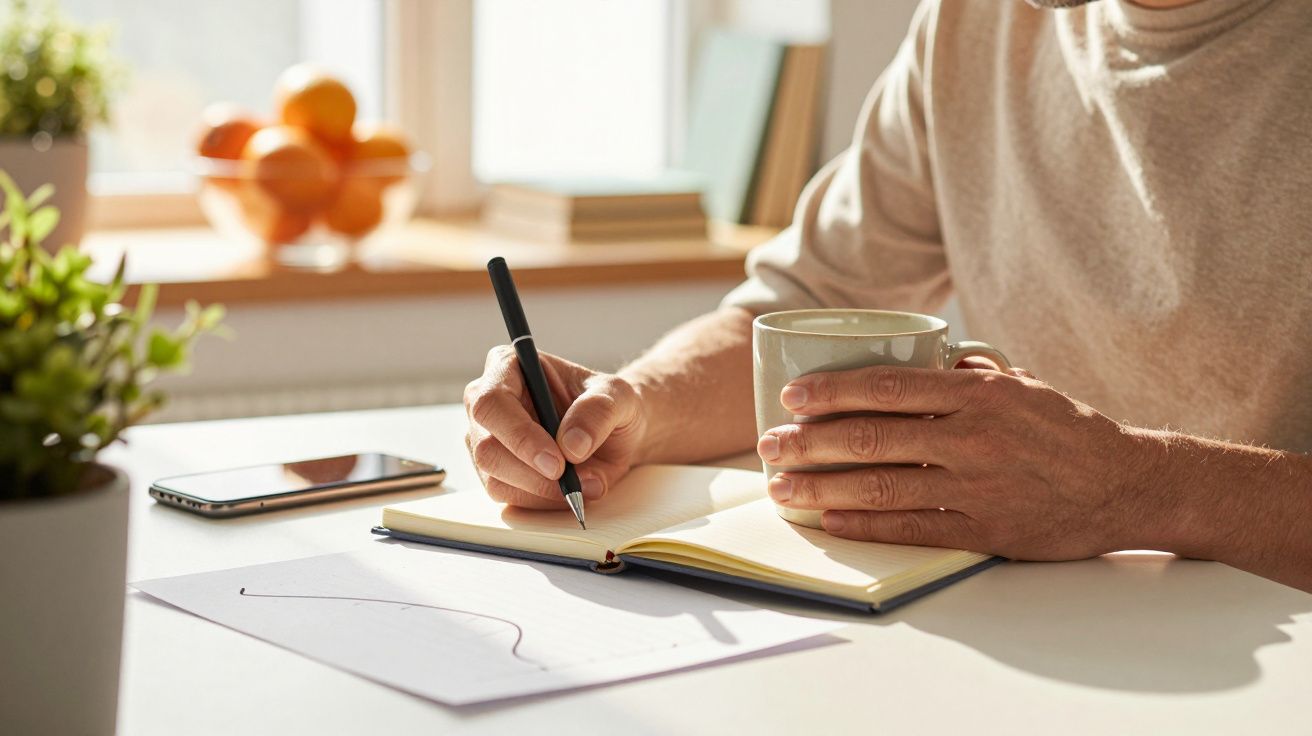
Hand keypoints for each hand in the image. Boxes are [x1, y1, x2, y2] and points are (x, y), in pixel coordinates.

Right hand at [464, 346, 647, 508]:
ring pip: (495, 479)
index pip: (492, 403)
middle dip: (531, 473)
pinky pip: (509, 497)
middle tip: (572, 484)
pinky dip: (544, 501)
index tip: (556, 462)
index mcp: (508, 367)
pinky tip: (572, 490)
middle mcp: (488, 403)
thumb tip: (571, 445)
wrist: (614, 433)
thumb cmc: (609, 404)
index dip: (520, 436)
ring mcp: (486, 440)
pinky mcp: (497, 472)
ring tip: (587, 483)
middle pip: (486, 447)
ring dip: (543, 491)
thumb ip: (598, 412)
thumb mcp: (618, 396)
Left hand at [759, 366, 1157, 559]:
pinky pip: (909, 529)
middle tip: (768, 446)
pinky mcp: (982, 532)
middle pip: (869, 438)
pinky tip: (828, 520)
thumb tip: (919, 363)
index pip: (886, 387)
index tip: (790, 397)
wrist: (1126, 486)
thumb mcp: (1021, 386)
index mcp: (978, 396)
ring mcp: (975, 489)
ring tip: (782, 487)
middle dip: (807, 442)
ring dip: (820, 488)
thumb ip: (966, 376)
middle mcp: (972, 439)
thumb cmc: (1066, 431)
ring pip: (879, 487)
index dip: (830, 392)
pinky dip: (863, 525)